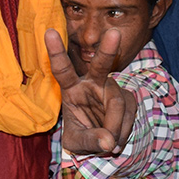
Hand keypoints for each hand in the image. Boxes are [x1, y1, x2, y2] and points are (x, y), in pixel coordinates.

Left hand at [44, 29, 136, 154]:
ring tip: (110, 146)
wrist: (102, 144)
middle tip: (114, 34)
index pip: (62, 70)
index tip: (49, 31)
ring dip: (115, 126)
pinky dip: (124, 130)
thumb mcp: (78, 143)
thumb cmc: (83, 138)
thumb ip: (91, 140)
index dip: (56, 52)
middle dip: (107, 50)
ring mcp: (111, 89)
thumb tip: (108, 141)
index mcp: (71, 89)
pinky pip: (129, 113)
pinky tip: (117, 141)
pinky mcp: (128, 98)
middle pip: (100, 65)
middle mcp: (92, 83)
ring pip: (117, 102)